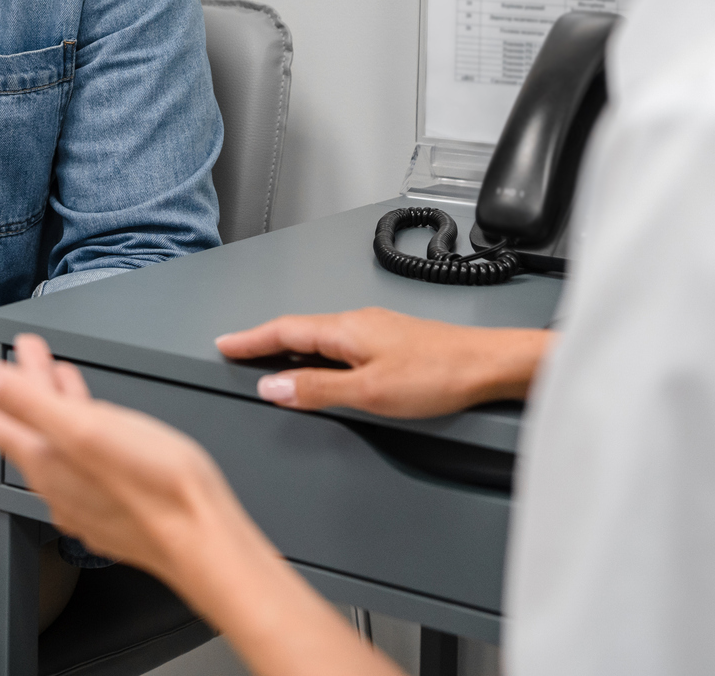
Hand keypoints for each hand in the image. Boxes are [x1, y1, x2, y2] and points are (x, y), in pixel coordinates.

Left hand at [0, 336, 252, 587]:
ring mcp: (85, 497)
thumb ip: (26, 400)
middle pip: (28, 428)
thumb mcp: (85, 427)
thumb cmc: (155, 486)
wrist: (203, 538)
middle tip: (17, 356)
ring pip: (56, 442)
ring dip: (50, 405)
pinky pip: (82, 456)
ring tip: (53, 373)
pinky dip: (79, 428)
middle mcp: (58, 484)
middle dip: (20, 388)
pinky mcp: (112, 503)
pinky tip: (92, 417)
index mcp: (47, 461)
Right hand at [215, 308, 553, 416]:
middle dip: (264, 342)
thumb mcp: (369, 392)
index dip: (250, 339)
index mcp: (347, 329)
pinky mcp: (392, 343)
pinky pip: (340, 344)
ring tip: (269, 362)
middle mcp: (359, 323)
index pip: (284, 330)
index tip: (224, 344)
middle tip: (237, 352)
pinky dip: (317, 354)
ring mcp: (377, 331)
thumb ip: (318, 389)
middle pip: (299, 330)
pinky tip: (322, 368)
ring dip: (291, 348)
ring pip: (321, 337)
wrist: (490, 365)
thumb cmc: (440, 373)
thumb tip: (275, 387)